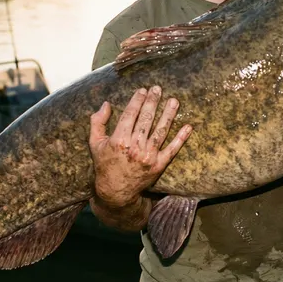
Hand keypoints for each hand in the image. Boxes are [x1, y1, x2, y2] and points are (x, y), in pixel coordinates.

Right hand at [88, 86, 191, 209]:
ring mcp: (148, 156)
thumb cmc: (104, 165)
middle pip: (146, 119)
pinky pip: (172, 149)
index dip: (137, 101)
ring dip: (169, 114)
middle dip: (153, 102)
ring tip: (174, 101)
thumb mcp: (94, 144)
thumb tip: (106, 104)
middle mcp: (134, 147)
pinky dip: (181, 138)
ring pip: (161, 131)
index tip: (143, 90)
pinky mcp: (158, 165)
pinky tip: (188, 127)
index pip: (130, 115)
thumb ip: (97, 122)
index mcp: (118, 140)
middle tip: (158, 89)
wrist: (115, 192)